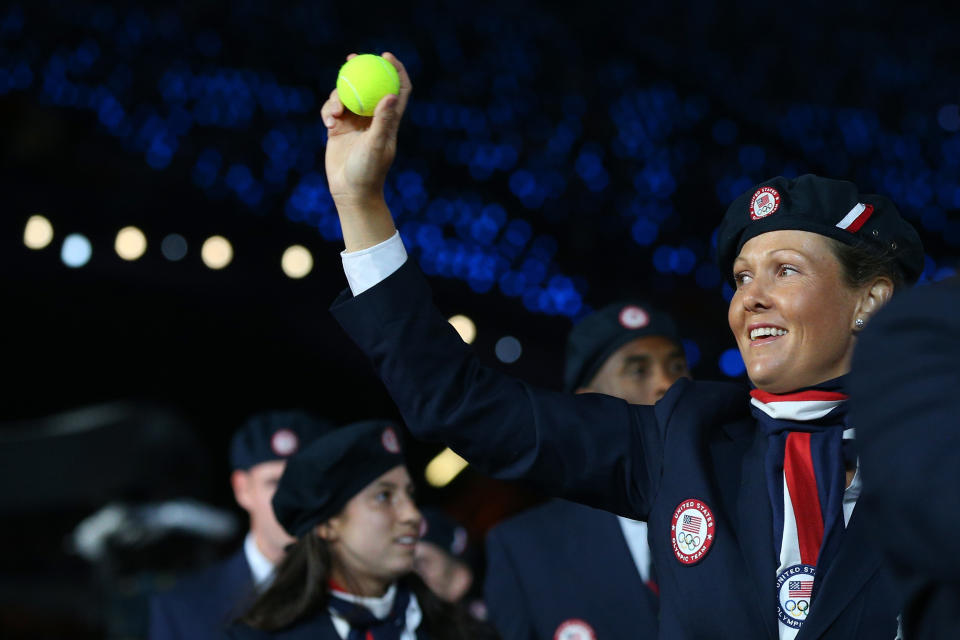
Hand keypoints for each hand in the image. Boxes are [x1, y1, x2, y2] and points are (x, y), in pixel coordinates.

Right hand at [322, 52, 411, 208]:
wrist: (351, 192)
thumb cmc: (368, 172)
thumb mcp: (376, 145)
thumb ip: (383, 121)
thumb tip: (391, 94)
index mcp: (389, 120)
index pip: (398, 90)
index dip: (396, 71)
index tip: (385, 57)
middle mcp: (373, 119)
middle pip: (369, 86)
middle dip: (361, 69)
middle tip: (352, 58)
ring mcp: (355, 124)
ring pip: (346, 96)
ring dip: (338, 97)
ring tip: (335, 112)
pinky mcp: (338, 129)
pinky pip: (332, 110)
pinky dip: (328, 111)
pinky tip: (328, 122)